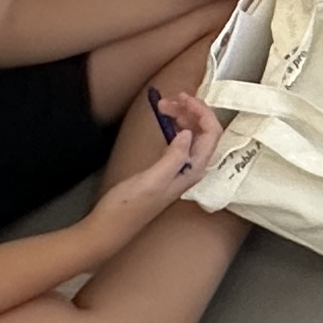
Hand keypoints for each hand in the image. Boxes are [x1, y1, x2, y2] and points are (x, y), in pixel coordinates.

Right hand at [92, 88, 223, 242]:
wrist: (111, 225)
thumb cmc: (129, 206)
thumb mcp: (153, 180)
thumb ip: (174, 157)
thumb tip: (188, 133)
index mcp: (194, 170)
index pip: (211, 133)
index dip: (202, 111)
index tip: (182, 97)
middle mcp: (192, 169)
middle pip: (203, 131)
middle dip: (190, 110)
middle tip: (167, 99)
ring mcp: (180, 168)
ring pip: (191, 134)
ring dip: (181, 116)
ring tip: (162, 105)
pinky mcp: (167, 168)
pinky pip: (179, 140)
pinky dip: (174, 125)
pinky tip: (164, 120)